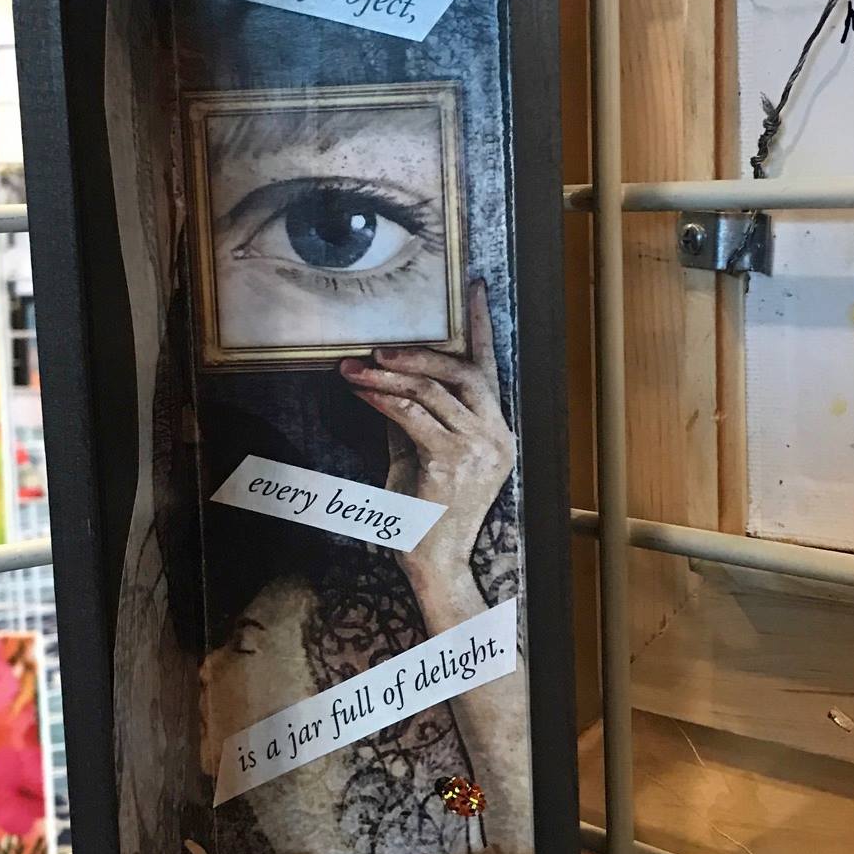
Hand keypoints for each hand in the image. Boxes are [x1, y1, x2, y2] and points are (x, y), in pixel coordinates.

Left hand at [339, 280, 513, 579]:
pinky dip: (383, 400)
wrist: (432, 565)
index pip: (490, 369)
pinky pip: (414, 416)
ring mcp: (479, 450)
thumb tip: (388, 381)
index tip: (474, 288)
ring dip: (390, 376)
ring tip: (355, 369)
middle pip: (464, 372)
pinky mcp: (452, 463)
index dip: (481, 326)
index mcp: (498, 433)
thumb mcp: (420, 457)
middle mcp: (497, 437)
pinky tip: (360, 392)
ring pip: (435, 391)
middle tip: (379, 349)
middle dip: (420, 354)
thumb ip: (414, 418)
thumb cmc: (423, 516)